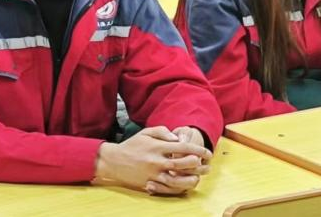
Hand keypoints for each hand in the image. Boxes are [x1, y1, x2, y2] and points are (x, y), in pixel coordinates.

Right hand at [93, 126, 211, 195]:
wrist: (114, 161)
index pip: (182, 147)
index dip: (197, 150)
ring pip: (176, 180)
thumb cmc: (132, 145)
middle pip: (182, 164)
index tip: (206, 152)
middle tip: (206, 165)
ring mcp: (153, 174)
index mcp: (157, 146)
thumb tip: (177, 137)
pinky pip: (166, 188)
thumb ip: (163, 132)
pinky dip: (177, 188)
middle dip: (197, 164)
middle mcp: (156, 160)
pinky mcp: (149, 183)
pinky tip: (184, 186)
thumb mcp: (146, 132)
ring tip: (198, 178)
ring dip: (189, 180)